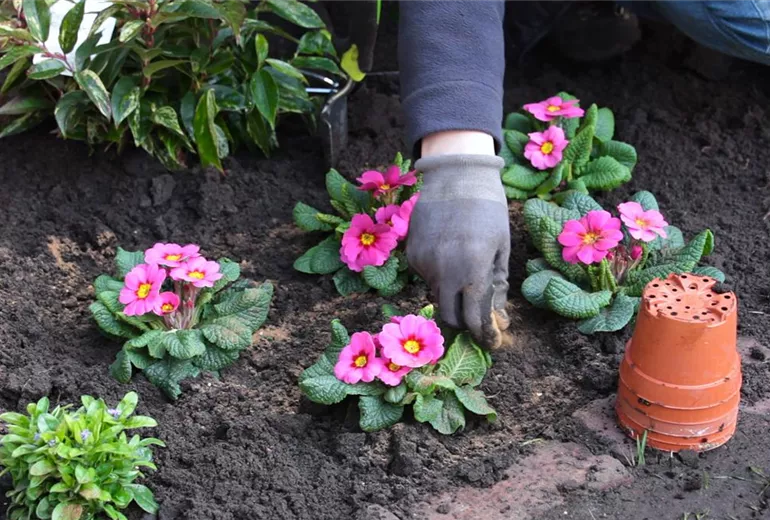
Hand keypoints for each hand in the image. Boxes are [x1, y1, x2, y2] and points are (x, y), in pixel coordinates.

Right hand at [407, 153, 510, 347]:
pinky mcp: (412, 255)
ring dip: (452, 295)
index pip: (475, 318)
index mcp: (473, 270)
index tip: (491, 342)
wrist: (455, 176)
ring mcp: (425, 264)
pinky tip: (448, 253)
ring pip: (437, 295)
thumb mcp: (501, 246)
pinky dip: (439, 275)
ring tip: (463, 271)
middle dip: (463, 323)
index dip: (484, 335)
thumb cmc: (487, 209)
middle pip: (449, 316)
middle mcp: (445, 271)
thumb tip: (496, 314)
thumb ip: (496, 283)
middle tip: (475, 319)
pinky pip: (427, 276)